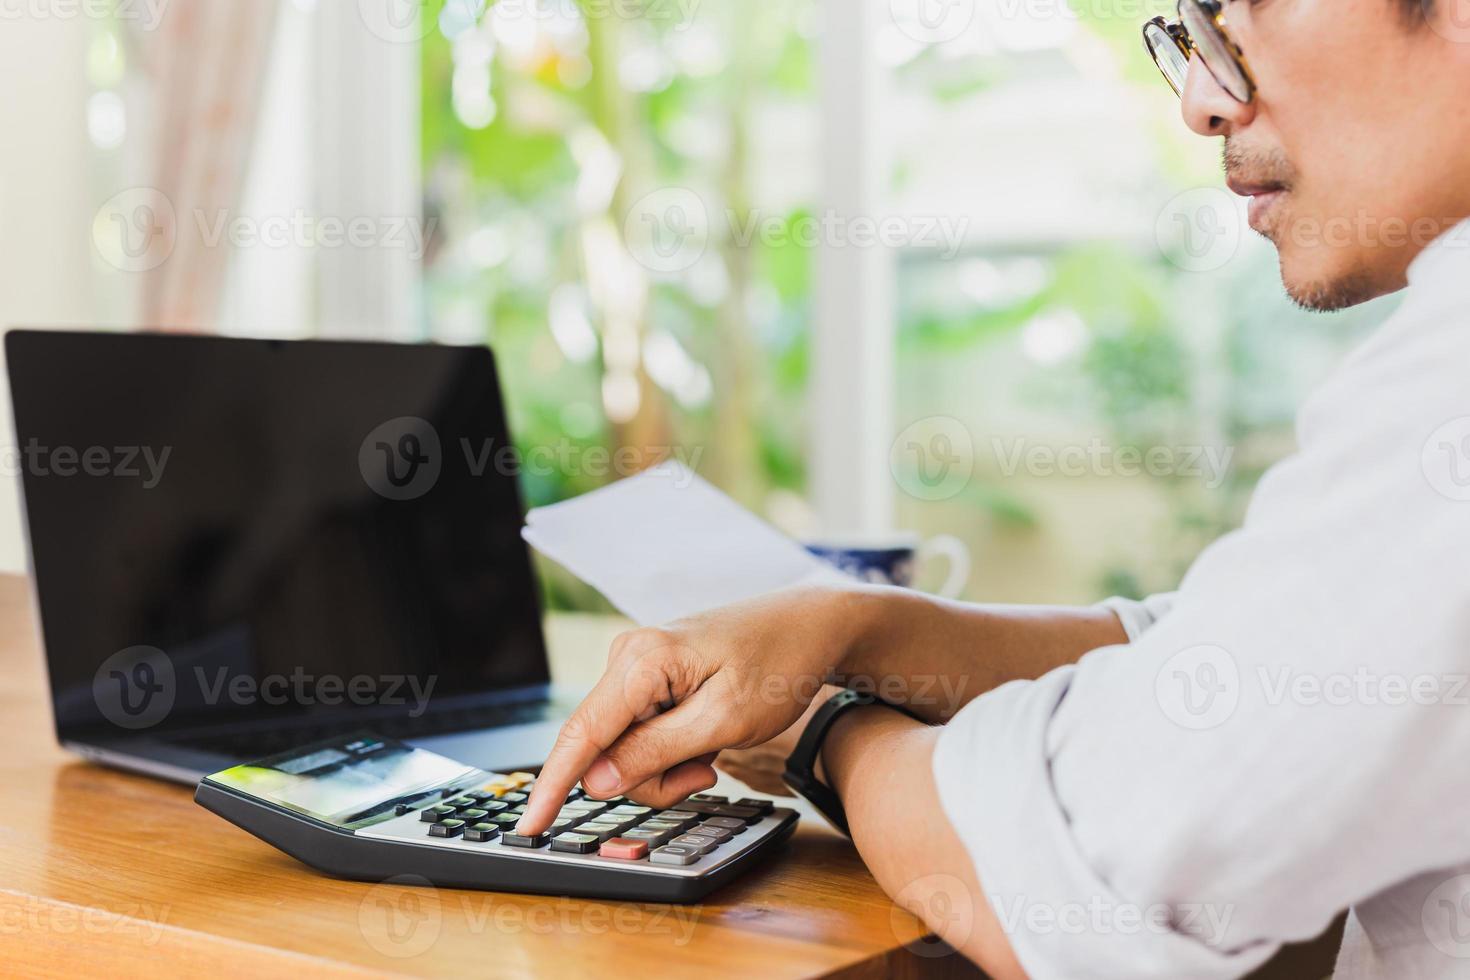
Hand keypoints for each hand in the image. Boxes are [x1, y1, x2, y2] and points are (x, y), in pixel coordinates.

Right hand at [516, 587, 866, 835]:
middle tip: (707, 771)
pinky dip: (672, 749)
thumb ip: (656, 752)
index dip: (552, 786)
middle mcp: (627, 657)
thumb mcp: (724, 722)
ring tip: (714, 748)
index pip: (581, 734)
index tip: (528, 828)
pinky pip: (640, 732)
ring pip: (625, 748)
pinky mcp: (648, 677)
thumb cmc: (778, 666)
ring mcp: (636, 665)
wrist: (808, 627)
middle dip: (653, 777)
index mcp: (642, 661)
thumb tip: (595, 781)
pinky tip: (706, 735)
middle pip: (606, 750)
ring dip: (667, 766)